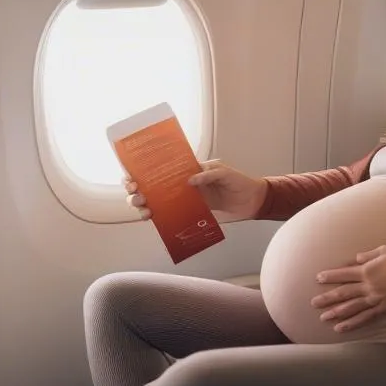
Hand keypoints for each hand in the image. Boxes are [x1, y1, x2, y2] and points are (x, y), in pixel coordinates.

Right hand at [122, 161, 266, 222]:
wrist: (253, 202)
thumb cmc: (239, 182)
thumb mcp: (224, 172)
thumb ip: (208, 174)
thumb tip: (190, 180)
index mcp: (187, 170)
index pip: (160, 167)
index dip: (142, 171)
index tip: (133, 175)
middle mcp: (182, 184)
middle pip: (152, 186)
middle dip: (138, 189)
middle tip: (136, 194)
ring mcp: (186, 199)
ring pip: (158, 202)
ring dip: (144, 205)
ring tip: (143, 209)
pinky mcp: (192, 213)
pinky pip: (171, 215)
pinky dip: (159, 217)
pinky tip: (153, 218)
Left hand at [311, 246, 385, 332]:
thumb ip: (369, 255)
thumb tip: (356, 258)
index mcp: (367, 270)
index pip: (344, 274)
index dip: (330, 276)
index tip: (318, 279)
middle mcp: (368, 286)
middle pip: (343, 293)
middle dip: (327, 298)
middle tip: (313, 303)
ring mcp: (375, 299)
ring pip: (351, 307)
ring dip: (336, 313)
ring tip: (323, 318)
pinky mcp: (383, 308)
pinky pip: (365, 317)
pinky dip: (352, 323)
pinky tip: (341, 328)